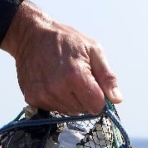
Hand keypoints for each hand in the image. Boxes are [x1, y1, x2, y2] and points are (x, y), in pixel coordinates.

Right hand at [1, 0, 121, 115]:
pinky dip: (56, 100)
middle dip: (84, 98)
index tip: (93, 86)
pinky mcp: (33, 99)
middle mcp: (58, 89)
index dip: (98, 97)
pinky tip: (52, 83)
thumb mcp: (93, 50)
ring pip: (68, 112)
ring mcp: (43, 96)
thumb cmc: (64, 40)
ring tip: (63, 79)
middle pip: (83, 110)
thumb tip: (116, 100)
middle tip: (76, 78)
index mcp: (75, 76)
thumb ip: (107, 77)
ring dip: (70, 100)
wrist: (30, 36)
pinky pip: (53, 109)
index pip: (96, 106)